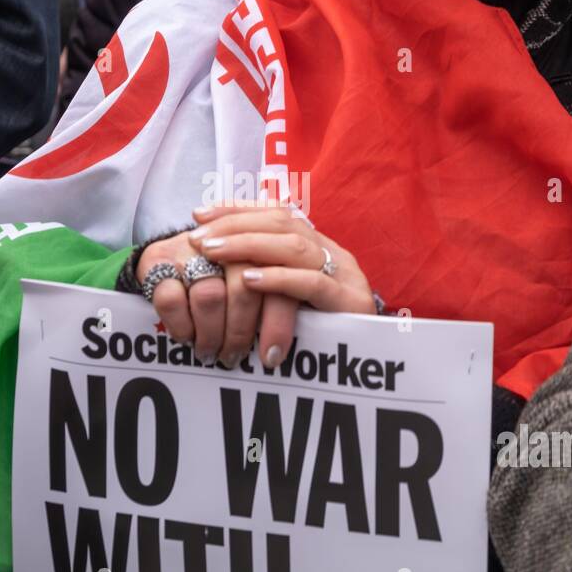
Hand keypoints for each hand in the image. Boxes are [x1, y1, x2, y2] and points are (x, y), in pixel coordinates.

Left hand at [189, 203, 375, 366]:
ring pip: (294, 247)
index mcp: (319, 248)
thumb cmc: (321, 336)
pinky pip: (312, 283)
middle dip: (235, 225)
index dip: (236, 209)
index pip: (276, 214)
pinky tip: (248, 280)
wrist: (373, 362)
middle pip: (283, 222)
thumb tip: (215, 263)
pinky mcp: (351, 303)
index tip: (198, 214)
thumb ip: (266, 277)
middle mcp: (334, 254)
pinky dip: (277, 278)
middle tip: (198, 237)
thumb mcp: (289, 300)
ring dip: (247, 246)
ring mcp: (346, 277)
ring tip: (212, 252)